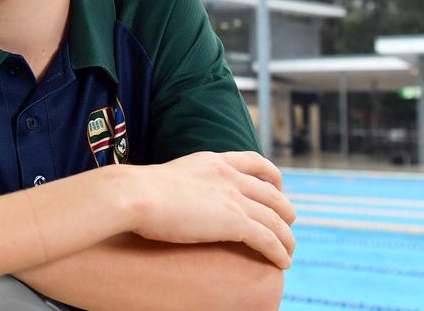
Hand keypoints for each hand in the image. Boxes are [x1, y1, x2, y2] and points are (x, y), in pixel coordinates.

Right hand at [124, 151, 295, 267]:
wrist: (134, 195)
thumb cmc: (137, 191)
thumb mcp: (166, 177)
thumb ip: (180, 184)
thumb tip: (171, 196)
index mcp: (213, 161)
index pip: (254, 161)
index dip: (272, 175)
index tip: (278, 186)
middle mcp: (229, 176)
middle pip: (272, 193)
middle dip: (284, 210)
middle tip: (287, 224)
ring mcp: (234, 198)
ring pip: (276, 220)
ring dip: (287, 238)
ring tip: (289, 252)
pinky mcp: (235, 222)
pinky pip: (268, 239)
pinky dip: (279, 252)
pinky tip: (283, 263)